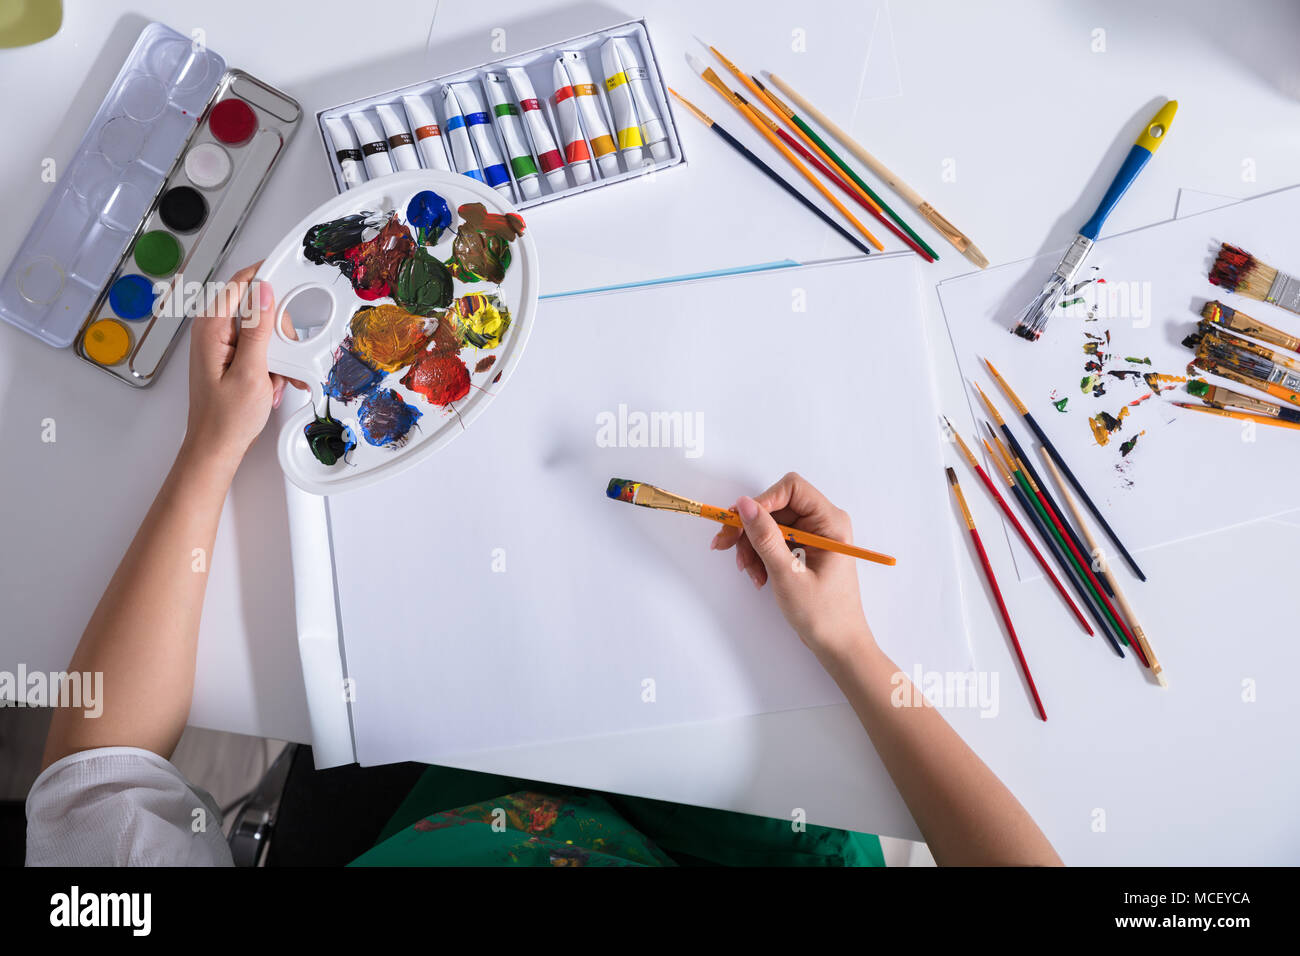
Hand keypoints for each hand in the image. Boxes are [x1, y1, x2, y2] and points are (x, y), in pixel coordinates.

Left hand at [185, 264, 303, 467]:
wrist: (216, 448)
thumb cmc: (226, 419)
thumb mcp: (251, 373)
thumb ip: (258, 330)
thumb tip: (264, 292)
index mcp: (211, 329)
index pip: (240, 283)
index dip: (266, 276)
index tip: (289, 274)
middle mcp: (213, 332)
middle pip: (258, 308)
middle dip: (279, 331)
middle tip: (285, 353)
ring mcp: (222, 345)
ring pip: (263, 330)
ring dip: (279, 354)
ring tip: (278, 379)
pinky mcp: (231, 357)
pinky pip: (260, 349)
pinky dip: (272, 365)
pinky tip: (273, 384)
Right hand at [712, 472, 873, 661]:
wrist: (838, 644)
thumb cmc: (823, 613)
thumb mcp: (788, 574)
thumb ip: (765, 537)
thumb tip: (744, 504)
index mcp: (830, 522)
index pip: (791, 488)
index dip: (762, 500)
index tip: (739, 521)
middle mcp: (822, 523)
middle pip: (776, 507)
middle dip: (750, 528)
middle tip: (724, 546)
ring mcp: (813, 537)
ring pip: (770, 525)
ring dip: (752, 546)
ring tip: (749, 572)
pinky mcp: (803, 550)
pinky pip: (774, 542)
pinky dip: (760, 556)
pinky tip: (758, 577)